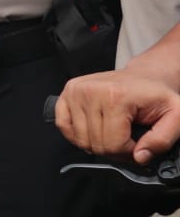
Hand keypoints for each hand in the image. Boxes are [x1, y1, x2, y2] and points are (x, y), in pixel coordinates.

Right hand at [55, 69, 179, 163]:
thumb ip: (162, 140)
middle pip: (96, 143)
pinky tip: (93, 131)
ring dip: (98, 144)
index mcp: (116, 96)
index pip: (113, 144)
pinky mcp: (68, 92)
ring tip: (113, 134)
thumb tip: (139, 156)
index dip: (129, 153)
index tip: (139, 145)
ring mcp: (76, 91)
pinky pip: (63, 125)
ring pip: (80, 139)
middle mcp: (91, 91)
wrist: (144, 76)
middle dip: (114, 150)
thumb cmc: (157, 96)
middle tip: (127, 141)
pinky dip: (76, 135)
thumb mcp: (176, 116)